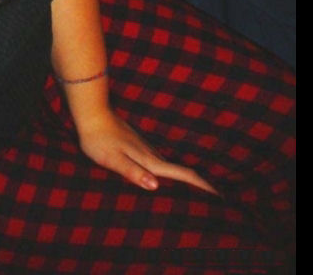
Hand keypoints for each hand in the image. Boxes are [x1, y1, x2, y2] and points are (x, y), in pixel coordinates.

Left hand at [76, 109, 218, 194]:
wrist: (91, 113)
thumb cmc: (99, 139)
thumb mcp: (113, 159)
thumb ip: (133, 172)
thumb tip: (156, 186)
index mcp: (148, 160)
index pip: (181, 174)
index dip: (201, 185)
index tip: (220, 196)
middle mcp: (151, 154)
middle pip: (180, 171)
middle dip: (199, 184)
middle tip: (217, 199)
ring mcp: (145, 147)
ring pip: (170, 166)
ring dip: (184, 178)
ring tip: (196, 192)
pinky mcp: (137, 144)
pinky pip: (158, 161)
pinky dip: (169, 171)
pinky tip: (164, 176)